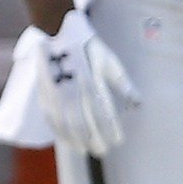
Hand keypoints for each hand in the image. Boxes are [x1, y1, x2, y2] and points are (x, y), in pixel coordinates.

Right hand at [37, 9, 138, 155]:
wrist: (57, 32)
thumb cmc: (88, 47)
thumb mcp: (110, 62)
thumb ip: (123, 84)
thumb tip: (137, 105)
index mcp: (93, 83)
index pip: (103, 114)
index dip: (111, 130)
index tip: (118, 142)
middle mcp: (74, 90)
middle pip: (84, 123)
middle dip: (94, 139)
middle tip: (102, 151)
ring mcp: (57, 92)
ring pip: (66, 123)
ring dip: (75, 139)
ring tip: (84, 150)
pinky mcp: (45, 92)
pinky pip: (51, 117)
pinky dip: (58, 130)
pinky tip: (66, 139)